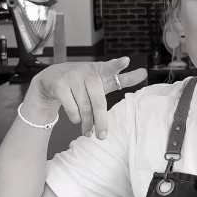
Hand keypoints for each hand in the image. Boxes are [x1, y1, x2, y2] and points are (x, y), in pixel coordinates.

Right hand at [30, 57, 146, 139]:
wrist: (51, 79)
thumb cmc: (84, 82)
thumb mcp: (102, 80)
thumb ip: (122, 78)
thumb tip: (144, 73)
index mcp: (100, 70)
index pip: (110, 68)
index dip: (117, 65)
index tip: (126, 60)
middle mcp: (87, 72)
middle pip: (98, 101)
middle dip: (100, 121)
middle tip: (102, 136)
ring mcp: (72, 77)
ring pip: (84, 108)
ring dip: (87, 123)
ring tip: (88, 131)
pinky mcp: (60, 85)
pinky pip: (72, 109)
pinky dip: (75, 118)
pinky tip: (76, 118)